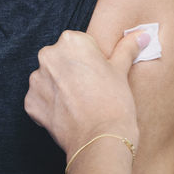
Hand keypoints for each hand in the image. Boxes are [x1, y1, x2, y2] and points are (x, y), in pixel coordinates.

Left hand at [24, 28, 149, 156]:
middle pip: (61, 59)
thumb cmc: (114, 102)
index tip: (99, 75)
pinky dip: (51, 106)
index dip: (91, 61)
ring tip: (80, 104)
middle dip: (72, 72)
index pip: (79, 44)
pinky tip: (68, 114)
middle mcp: (48, 55)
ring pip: (49, 79)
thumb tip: (143, 34)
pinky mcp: (30, 102)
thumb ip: (127, 48)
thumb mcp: (121, 70)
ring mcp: (36, 80)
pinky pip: (40, 99)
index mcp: (71, 41)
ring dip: (60, 88)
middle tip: (91, 90)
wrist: (100, 140)